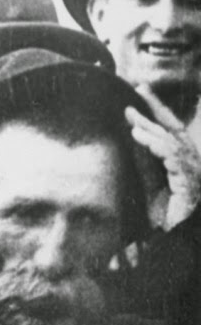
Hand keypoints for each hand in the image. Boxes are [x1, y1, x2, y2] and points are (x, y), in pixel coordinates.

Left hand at [125, 85, 200, 228]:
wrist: (175, 234)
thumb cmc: (164, 210)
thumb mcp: (150, 178)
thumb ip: (144, 158)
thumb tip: (133, 132)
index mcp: (181, 157)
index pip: (170, 126)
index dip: (157, 107)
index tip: (140, 91)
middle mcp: (190, 159)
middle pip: (173, 127)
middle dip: (155, 108)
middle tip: (137, 93)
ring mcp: (192, 169)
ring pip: (171, 141)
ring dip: (150, 129)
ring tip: (132, 120)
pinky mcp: (188, 181)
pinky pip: (172, 158)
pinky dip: (156, 145)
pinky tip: (141, 138)